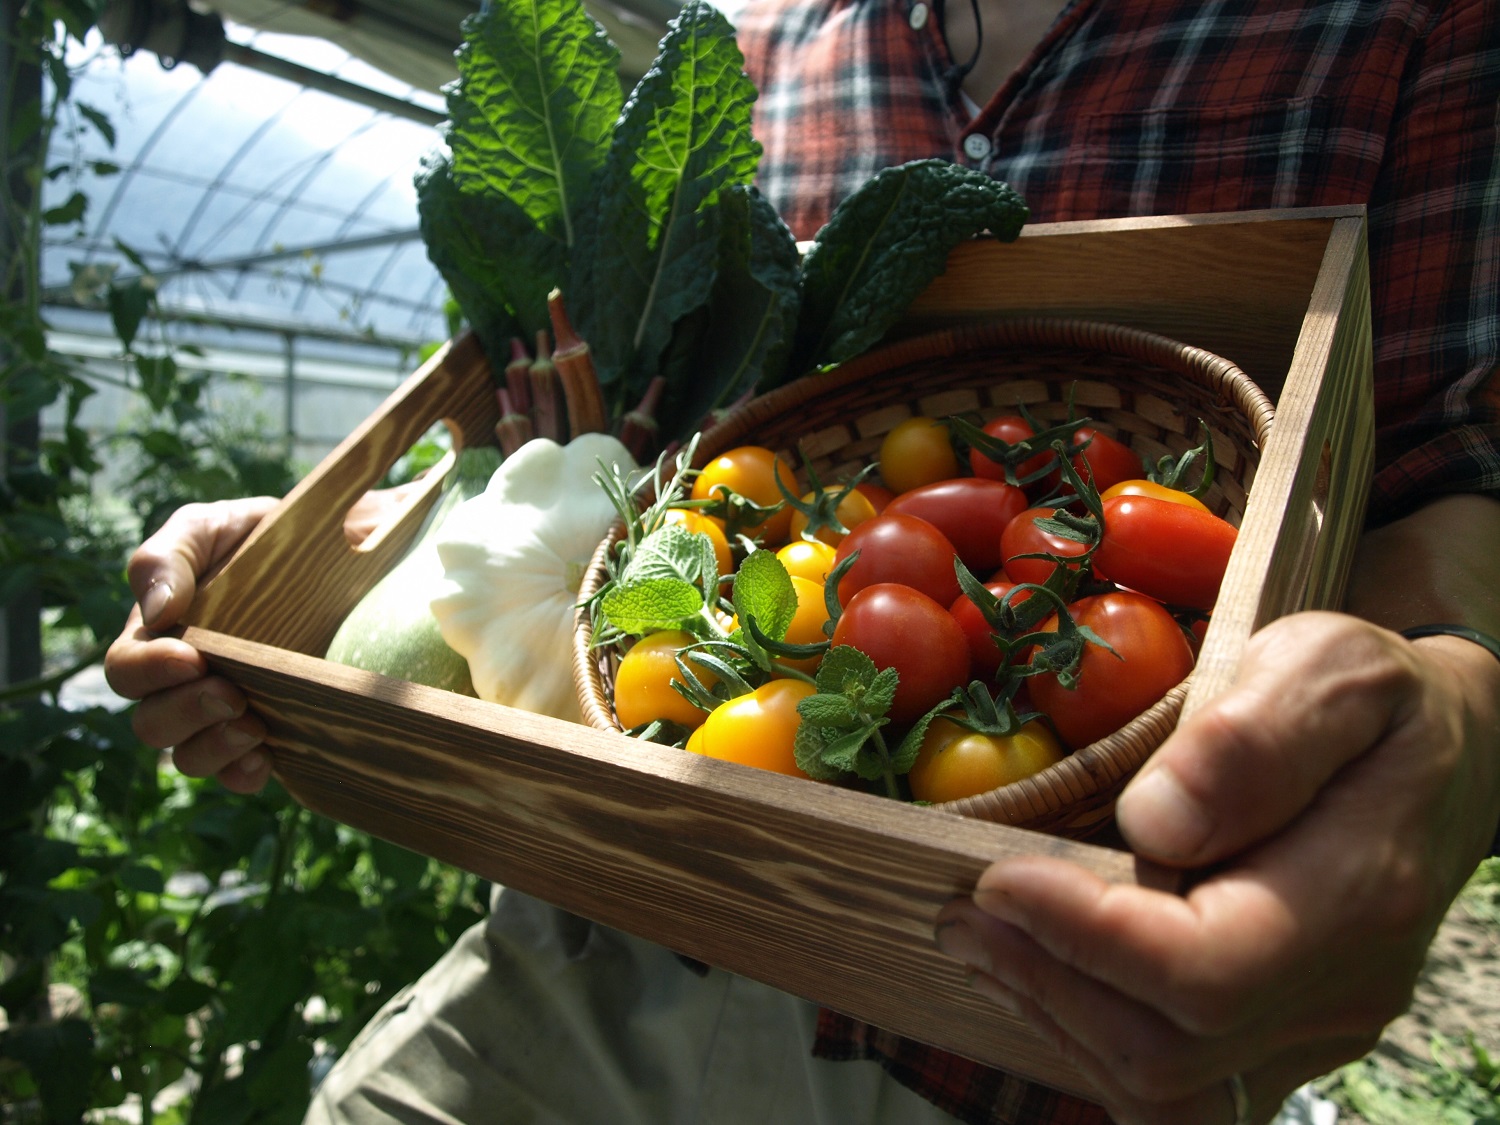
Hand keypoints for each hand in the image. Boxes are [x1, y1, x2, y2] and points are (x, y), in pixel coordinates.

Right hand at [105, 498, 276, 793]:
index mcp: (160, 637)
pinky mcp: (274, 732)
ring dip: (214, 748)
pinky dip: (246, 772)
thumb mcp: (215, 527)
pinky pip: (242, 773)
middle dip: (186, 713)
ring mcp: (229, 712)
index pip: (127, 670)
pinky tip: (267, 758)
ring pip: (191, 756)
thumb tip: (156, 610)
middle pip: (153, 723)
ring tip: (254, 728)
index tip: (192, 657)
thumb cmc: (267, 539)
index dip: (148, 672)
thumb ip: (169, 556)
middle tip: (232, 694)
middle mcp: (185, 684)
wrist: (349, 553)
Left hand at [934, 611, 1499, 1124]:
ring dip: (1052, 1016)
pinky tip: (1038, 973)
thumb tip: (1154, 820)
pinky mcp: (1281, 1038)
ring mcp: (1312, 1028)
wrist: (1445, 758)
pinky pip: (1179, 1085)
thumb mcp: (1332, 669)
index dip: (1086, 937)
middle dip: (1044, 980)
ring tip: (977, 937)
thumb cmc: (1377, 701)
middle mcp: (1338, 988)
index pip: (1204, 971)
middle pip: (1169, 1049)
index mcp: (1356, 893)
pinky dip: (1091, 1038)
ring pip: (1166, 1088)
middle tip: (962, 906)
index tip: (999, 876)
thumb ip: (1254, 739)